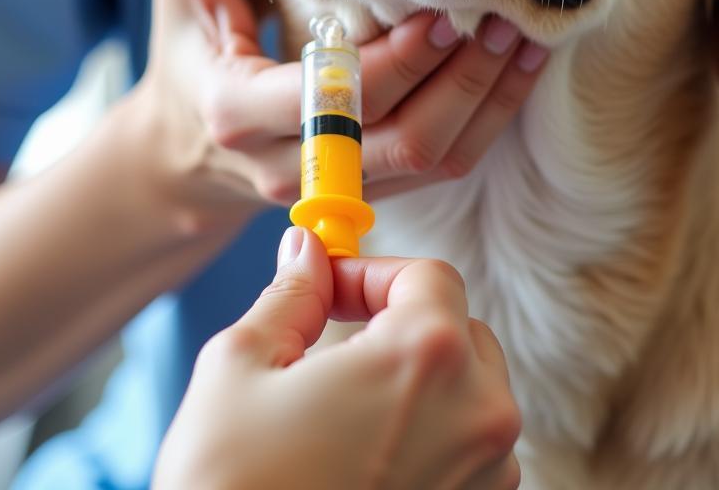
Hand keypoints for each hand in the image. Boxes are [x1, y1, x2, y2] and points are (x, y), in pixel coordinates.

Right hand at [133, 0, 549, 228]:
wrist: (184, 140)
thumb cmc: (189, 38)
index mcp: (237, 110)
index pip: (335, 96)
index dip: (398, 60)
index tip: (444, 11)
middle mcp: (287, 165)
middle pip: (400, 140)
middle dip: (463, 78)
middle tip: (507, 15)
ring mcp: (331, 187)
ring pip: (430, 161)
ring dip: (486, 100)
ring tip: (524, 37)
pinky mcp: (367, 188)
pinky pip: (439, 165)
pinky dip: (483, 118)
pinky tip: (514, 68)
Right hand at [153, 227, 521, 489]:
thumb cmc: (232, 487)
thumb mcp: (241, 365)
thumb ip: (291, 294)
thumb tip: (307, 252)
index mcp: (426, 355)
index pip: (429, 274)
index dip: (374, 273)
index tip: (331, 292)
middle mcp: (478, 412)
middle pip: (458, 328)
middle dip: (401, 321)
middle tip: (336, 339)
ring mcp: (486, 475)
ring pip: (471, 390)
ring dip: (419, 380)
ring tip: (347, 403)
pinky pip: (471, 449)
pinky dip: (431, 434)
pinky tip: (367, 452)